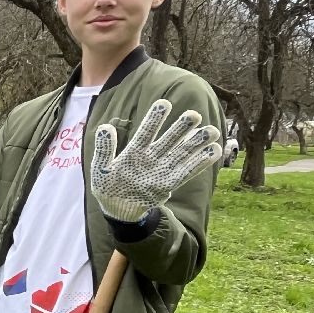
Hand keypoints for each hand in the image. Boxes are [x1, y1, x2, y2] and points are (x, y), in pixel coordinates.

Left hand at [90, 99, 220, 221]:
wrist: (116, 209)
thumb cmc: (107, 186)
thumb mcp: (100, 168)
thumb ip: (104, 149)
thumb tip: (105, 127)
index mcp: (134, 151)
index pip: (146, 132)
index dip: (154, 118)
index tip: (164, 103)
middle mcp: (151, 158)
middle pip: (169, 140)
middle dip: (181, 128)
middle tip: (194, 115)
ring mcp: (161, 170)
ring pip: (181, 153)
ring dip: (196, 143)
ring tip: (212, 131)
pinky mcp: (168, 184)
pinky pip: (185, 173)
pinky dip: (199, 163)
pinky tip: (214, 151)